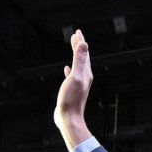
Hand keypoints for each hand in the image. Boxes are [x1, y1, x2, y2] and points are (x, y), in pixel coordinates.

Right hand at [53, 29, 93, 151]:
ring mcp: (78, 84)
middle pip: (82, 58)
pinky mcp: (72, 90)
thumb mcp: (75, 77)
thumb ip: (79, 60)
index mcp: (85, 73)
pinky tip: (66, 69)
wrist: (69, 119)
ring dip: (75, 56)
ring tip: (72, 48)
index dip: (80, 42)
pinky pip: (71, 76)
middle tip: (75, 36)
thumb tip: (84, 44)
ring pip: (77, 65)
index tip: (77, 32)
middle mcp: (84, 78)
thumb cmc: (71, 99)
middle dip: (79, 46)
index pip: (84, 53)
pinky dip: (69, 69)